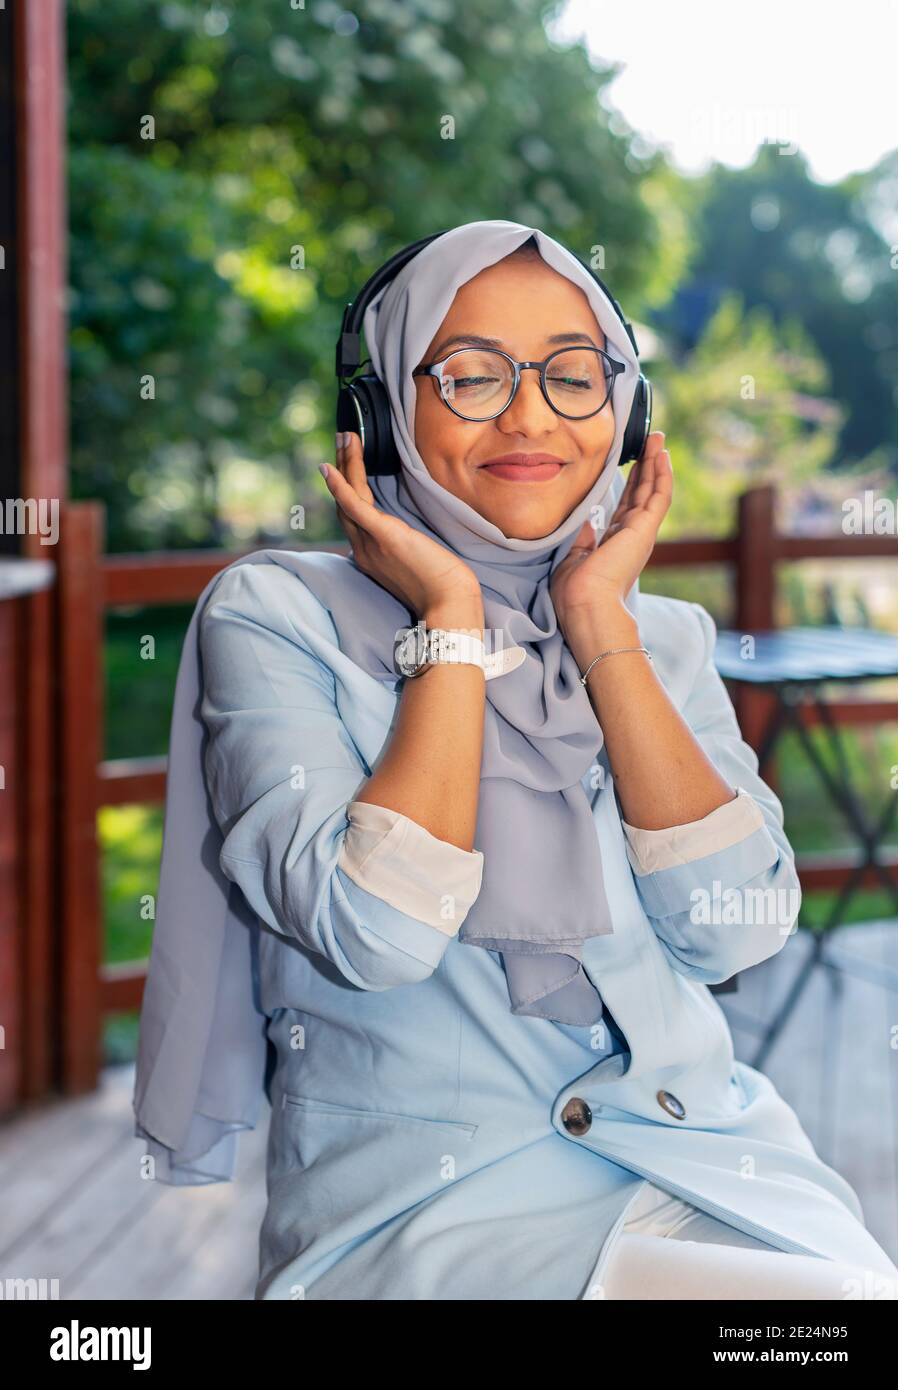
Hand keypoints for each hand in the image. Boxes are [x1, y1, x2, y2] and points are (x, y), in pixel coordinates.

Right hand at [321, 432, 482, 623]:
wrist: (449, 606)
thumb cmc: (444, 588)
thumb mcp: (419, 563)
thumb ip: (407, 548)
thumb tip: (410, 536)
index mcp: (371, 558)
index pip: (353, 518)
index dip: (347, 490)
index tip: (345, 466)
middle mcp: (364, 551)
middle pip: (345, 504)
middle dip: (341, 470)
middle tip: (342, 439)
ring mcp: (371, 544)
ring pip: (349, 498)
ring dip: (344, 465)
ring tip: (345, 437)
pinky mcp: (384, 536)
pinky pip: (355, 507)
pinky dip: (341, 487)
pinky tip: (331, 468)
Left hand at [550, 431, 671, 640]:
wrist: (586, 605)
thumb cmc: (575, 593)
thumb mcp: (573, 558)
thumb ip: (581, 537)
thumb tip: (584, 522)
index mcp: (615, 544)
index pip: (626, 506)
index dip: (629, 483)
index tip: (629, 463)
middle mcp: (632, 537)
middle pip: (642, 493)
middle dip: (646, 466)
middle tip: (650, 442)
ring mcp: (641, 533)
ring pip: (653, 490)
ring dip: (656, 463)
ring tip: (658, 439)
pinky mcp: (645, 530)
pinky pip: (658, 496)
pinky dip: (662, 475)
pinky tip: (662, 455)